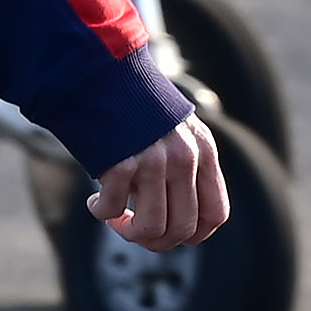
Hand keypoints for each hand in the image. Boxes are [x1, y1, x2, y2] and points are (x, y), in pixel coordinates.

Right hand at [84, 114, 228, 251]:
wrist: (103, 69)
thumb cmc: (134, 106)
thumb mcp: (176, 132)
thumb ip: (183, 169)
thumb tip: (173, 223)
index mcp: (203, 150)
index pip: (215, 215)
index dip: (192, 235)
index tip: (168, 231)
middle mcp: (185, 156)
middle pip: (182, 229)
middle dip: (155, 241)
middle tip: (132, 227)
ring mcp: (154, 159)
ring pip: (151, 228)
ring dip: (128, 231)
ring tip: (113, 217)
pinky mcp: (121, 159)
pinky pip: (113, 208)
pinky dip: (101, 212)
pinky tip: (95, 200)